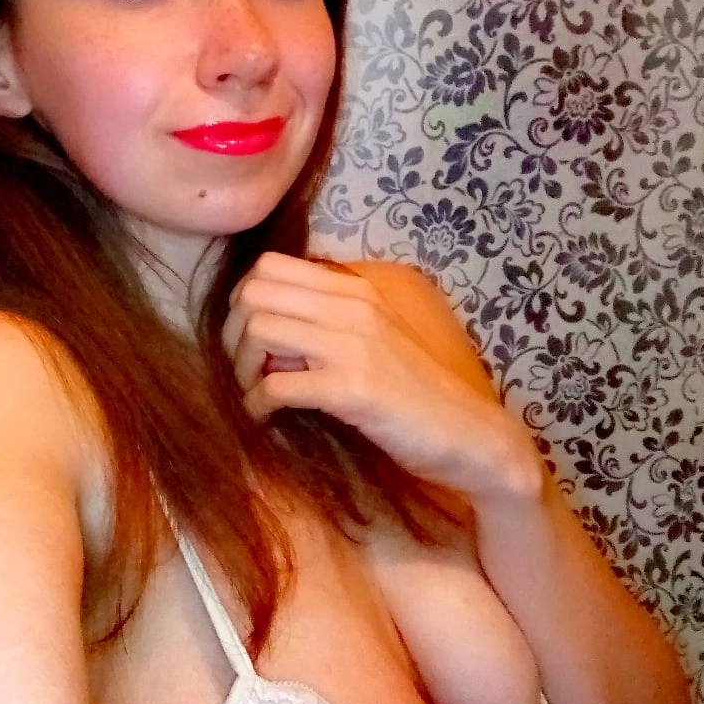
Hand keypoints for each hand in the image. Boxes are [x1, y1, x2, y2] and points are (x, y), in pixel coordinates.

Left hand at [222, 253, 541, 502]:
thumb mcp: (372, 340)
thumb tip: (264, 326)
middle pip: (253, 293)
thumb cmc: (416, 395)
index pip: (269, 267)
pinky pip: (275, 385)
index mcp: (356, 291)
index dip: (244, 302)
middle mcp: (354, 308)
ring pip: (258, 330)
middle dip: (233, 333)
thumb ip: (327, 322)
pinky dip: (257, 404)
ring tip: (256, 392)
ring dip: (243, 368)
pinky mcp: (353, 389)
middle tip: (247, 368)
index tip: (253, 338)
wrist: (470, 437)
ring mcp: (354, 345)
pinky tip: (266, 417)